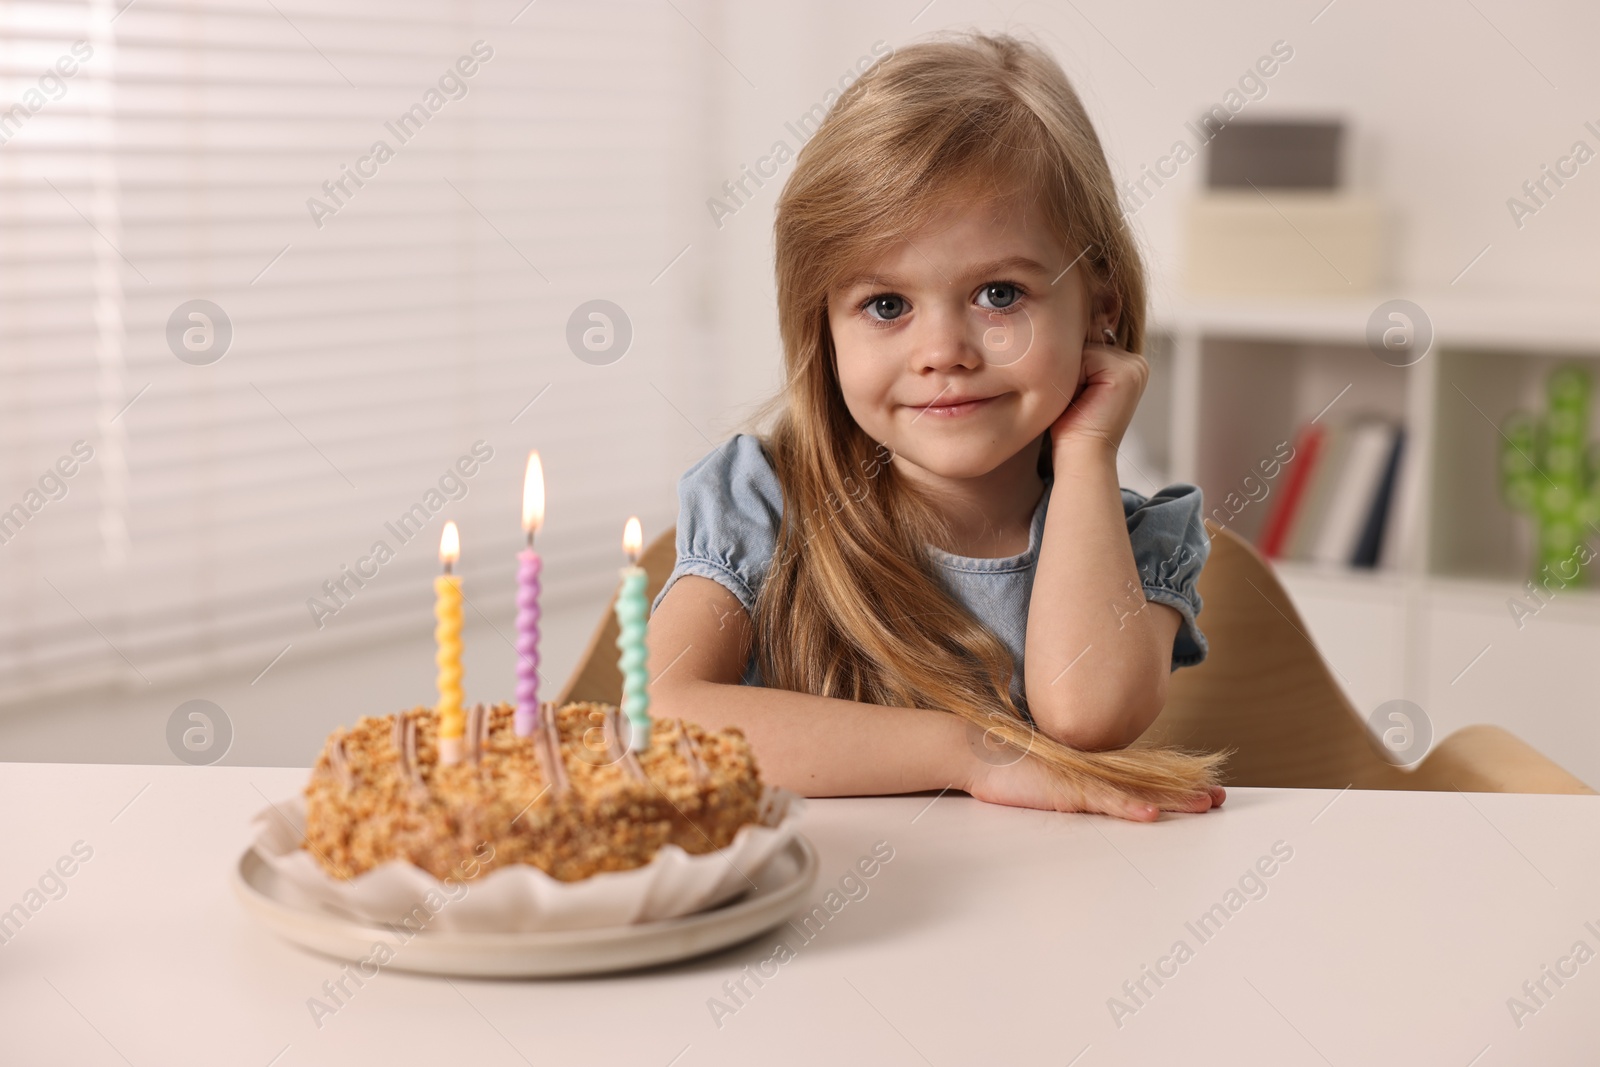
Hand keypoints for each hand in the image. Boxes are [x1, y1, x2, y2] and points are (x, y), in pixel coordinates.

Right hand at [965, 749, 1224, 821]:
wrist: (977, 751)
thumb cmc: (1007, 767)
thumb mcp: (1048, 780)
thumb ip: (1073, 786)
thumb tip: (1089, 796)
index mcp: (1092, 768)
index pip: (1142, 778)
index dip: (1174, 785)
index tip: (1204, 791)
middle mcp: (1094, 770)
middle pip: (1150, 783)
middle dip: (1186, 792)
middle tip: (1220, 798)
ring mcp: (1082, 779)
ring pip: (1136, 792)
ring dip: (1172, 800)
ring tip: (1204, 806)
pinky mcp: (1066, 789)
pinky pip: (1103, 802)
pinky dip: (1128, 809)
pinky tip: (1150, 816)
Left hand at [1048, 336, 1148, 454]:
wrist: (1081, 456)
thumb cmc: (1070, 427)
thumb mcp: (1074, 384)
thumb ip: (1079, 357)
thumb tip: (1065, 323)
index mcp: (1126, 365)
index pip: (1087, 343)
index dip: (1070, 367)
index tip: (1074, 396)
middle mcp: (1135, 363)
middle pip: (1086, 343)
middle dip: (1070, 369)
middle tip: (1076, 401)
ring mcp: (1134, 366)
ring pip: (1084, 349)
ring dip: (1070, 374)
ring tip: (1077, 401)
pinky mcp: (1126, 372)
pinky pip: (1085, 357)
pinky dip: (1073, 379)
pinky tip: (1081, 400)